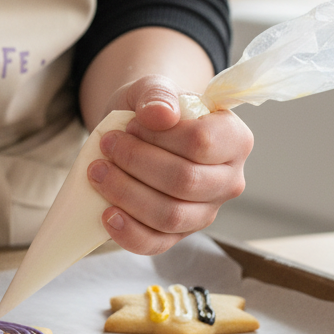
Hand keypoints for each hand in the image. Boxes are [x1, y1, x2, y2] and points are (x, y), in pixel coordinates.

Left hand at [86, 75, 252, 254]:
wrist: (138, 133)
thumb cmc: (152, 112)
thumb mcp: (153, 89)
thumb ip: (158, 94)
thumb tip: (161, 114)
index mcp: (235, 140)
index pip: (201, 143)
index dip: (158, 136)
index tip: (130, 125)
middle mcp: (229, 181)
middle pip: (185, 182)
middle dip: (136, 163)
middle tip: (107, 145)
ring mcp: (205, 212)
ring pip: (170, 216)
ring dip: (126, 194)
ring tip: (98, 171)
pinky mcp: (178, 235)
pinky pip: (156, 244)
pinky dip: (128, 232)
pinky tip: (107, 213)